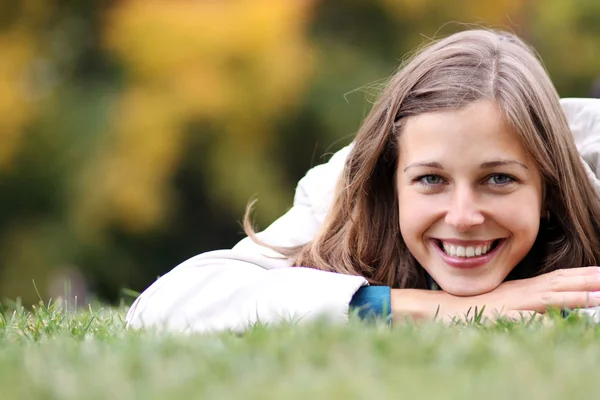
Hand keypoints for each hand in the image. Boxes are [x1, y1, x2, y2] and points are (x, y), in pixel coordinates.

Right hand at [446, 266, 599, 320]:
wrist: (443, 309)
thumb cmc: (474, 308)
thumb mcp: (504, 302)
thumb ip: (524, 302)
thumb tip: (548, 310)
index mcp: (523, 289)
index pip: (558, 279)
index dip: (582, 276)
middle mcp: (520, 293)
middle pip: (559, 284)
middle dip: (588, 281)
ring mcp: (511, 304)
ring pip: (547, 298)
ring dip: (574, 297)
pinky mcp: (498, 317)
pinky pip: (521, 318)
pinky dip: (537, 318)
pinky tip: (552, 320)